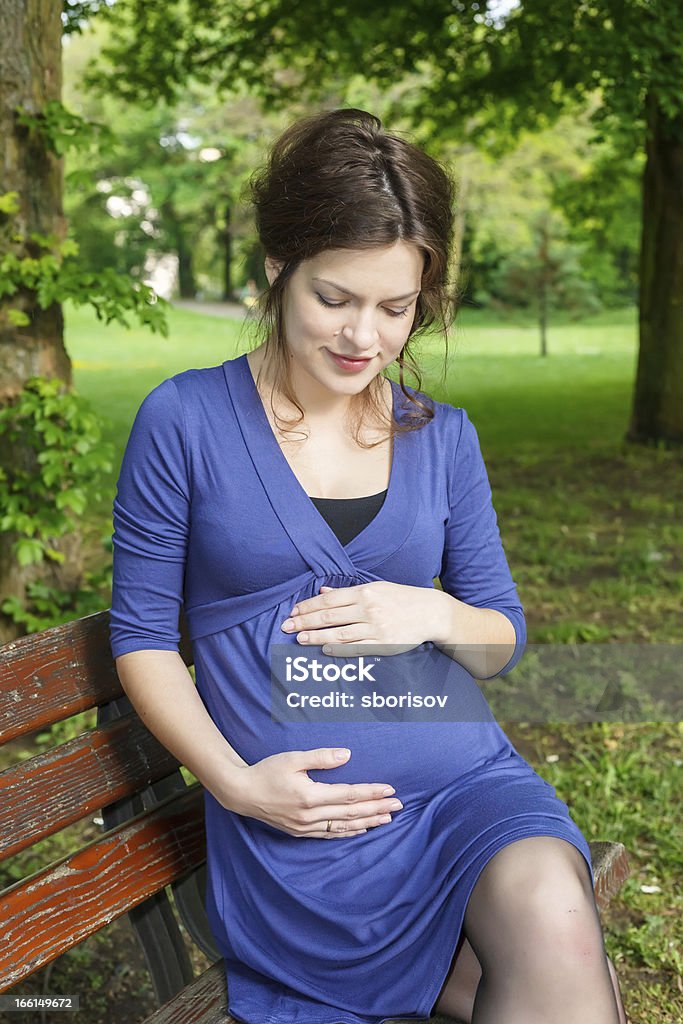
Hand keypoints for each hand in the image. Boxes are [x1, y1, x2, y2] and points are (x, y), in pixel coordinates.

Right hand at [223, 747, 402, 838]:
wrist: (242, 793)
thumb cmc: (267, 771)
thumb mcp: (293, 758)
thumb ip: (321, 757)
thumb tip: (347, 755)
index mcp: (309, 796)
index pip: (349, 795)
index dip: (371, 792)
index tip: (390, 790)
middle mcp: (310, 815)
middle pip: (351, 814)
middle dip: (377, 809)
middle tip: (398, 806)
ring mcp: (305, 827)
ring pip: (343, 827)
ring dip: (367, 823)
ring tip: (386, 819)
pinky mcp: (300, 832)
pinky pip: (330, 834)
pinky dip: (348, 833)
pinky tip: (360, 830)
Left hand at [280, 581, 447, 655]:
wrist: (430, 612)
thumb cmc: (401, 598)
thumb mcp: (376, 588)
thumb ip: (348, 592)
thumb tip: (323, 591)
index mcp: (365, 592)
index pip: (329, 600)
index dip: (308, 606)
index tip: (293, 612)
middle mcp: (368, 609)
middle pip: (329, 616)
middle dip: (304, 621)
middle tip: (286, 626)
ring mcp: (375, 628)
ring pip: (339, 633)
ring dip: (315, 637)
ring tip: (298, 639)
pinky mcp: (383, 644)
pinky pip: (356, 648)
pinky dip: (338, 649)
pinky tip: (323, 649)